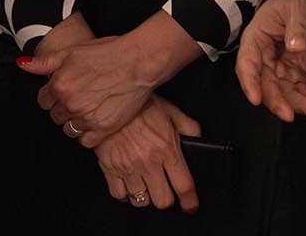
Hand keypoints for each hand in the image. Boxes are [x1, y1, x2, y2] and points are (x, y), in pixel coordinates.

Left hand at [20, 13, 200, 145]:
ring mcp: (85, 118)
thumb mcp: (72, 51)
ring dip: (75, 121)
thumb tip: (23, 64)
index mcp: (59, 84)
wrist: (139, 61)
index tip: (67, 90)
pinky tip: (97, 119)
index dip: (54, 95)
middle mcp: (69, 103)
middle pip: (55, 116)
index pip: (43, 101)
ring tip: (90, 107)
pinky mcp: (102, 129)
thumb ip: (45, 62)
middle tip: (81, 96)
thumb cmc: (109, 52)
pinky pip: (85, 141)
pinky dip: (89, 133)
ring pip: (69, 129)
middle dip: (64, 108)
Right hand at [93, 96, 200, 213]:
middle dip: (167, 198)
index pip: (184, 185)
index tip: (191, 206)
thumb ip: (187, 126)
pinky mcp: (110, 169)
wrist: (108, 99)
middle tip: (165, 189)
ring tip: (146, 185)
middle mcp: (148, 162)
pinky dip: (125, 194)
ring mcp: (128, 167)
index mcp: (166, 149)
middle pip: (163, 200)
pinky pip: (119, 195)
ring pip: (141, 201)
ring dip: (145, 195)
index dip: (190, 200)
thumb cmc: (139, 105)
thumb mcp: (170, 110)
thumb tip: (197, 138)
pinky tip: (129, 184)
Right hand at [235, 0, 305, 122]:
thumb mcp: (297, 7)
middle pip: (266, 86)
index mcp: (256, 39)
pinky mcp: (297, 76)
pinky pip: (302, 93)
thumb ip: (296, 27)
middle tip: (289, 114)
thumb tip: (295, 45)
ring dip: (300, 105)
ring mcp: (281, 70)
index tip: (255, 98)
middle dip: (277, 103)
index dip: (249, 83)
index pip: (247, 64)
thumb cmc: (296, 2)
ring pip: (285, 95)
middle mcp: (265, 59)